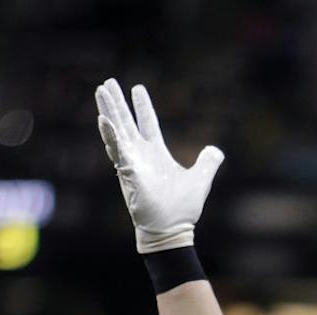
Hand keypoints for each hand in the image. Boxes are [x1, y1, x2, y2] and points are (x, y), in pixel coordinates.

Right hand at [95, 78, 223, 253]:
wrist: (172, 230)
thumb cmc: (182, 209)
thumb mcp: (200, 179)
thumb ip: (207, 163)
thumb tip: (216, 150)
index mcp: (157, 154)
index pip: (148, 123)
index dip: (142, 107)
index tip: (137, 88)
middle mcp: (141, 155)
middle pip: (126, 122)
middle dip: (118, 102)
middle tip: (107, 82)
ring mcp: (131, 163)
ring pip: (117, 131)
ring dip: (108, 110)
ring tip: (101, 90)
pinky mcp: (128, 172)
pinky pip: (117, 150)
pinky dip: (111, 135)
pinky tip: (104, 119)